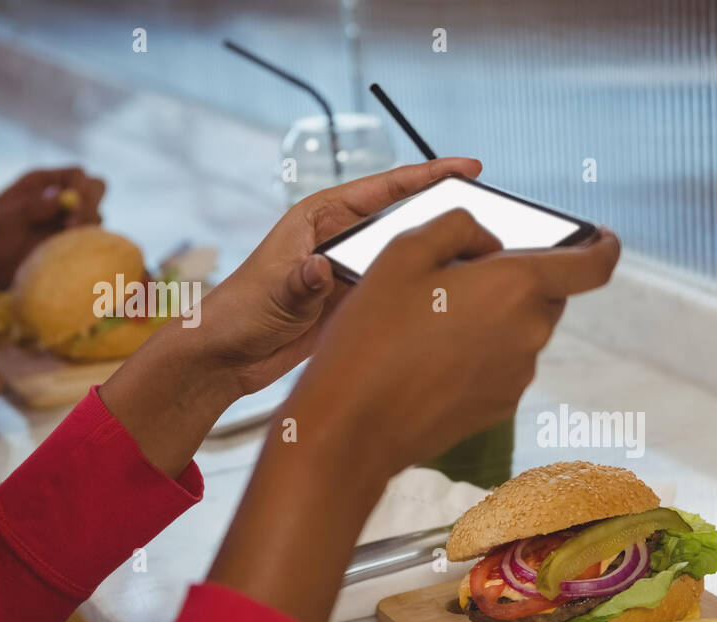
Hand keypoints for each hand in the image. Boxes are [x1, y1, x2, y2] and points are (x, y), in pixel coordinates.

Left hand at [0, 167, 104, 289]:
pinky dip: (88, 243)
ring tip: (63, 240)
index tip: (74, 205)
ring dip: (87, 227)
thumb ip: (31, 206)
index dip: (81, 187)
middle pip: (96, 189)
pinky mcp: (74, 241)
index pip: (77, 174)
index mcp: (44, 183)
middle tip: (74, 224)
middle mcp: (62, 198)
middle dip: (92, 204)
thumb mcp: (3, 218)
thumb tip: (60, 196)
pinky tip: (68, 250)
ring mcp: (70, 220)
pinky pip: (93, 239)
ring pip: (97, 216)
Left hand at [98, 158, 482, 476]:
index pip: (385, 188)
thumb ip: (298, 281)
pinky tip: (455, 297)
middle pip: (405, 219)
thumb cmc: (238, 314)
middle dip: (447, 215)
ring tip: (483, 261)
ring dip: (441, 258)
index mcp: (320, 218)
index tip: (469, 168)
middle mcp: (341, 238)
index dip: (429, 175)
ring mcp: (352, 271)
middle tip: (492, 221)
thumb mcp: (271, 295)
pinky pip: (400, 289)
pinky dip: (426, 291)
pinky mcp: (356, 302)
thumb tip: (320, 269)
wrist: (225, 358)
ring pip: (408, 256)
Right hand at [208, 209, 620, 621]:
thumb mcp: (404, 251)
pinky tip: (430, 357)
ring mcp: (519, 374)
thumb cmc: (372, 334)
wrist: (353, 425)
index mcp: (517, 286)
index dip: (603, 246)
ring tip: (429, 323)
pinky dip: (479, 352)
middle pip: (545, 293)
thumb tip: (490, 243)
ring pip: (521, 328)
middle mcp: (531, 332)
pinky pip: (502, 363)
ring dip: (492, 317)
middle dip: (514, 279)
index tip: (601, 237)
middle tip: (455, 279)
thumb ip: (461, 227)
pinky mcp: (502, 404)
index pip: (594, 265)